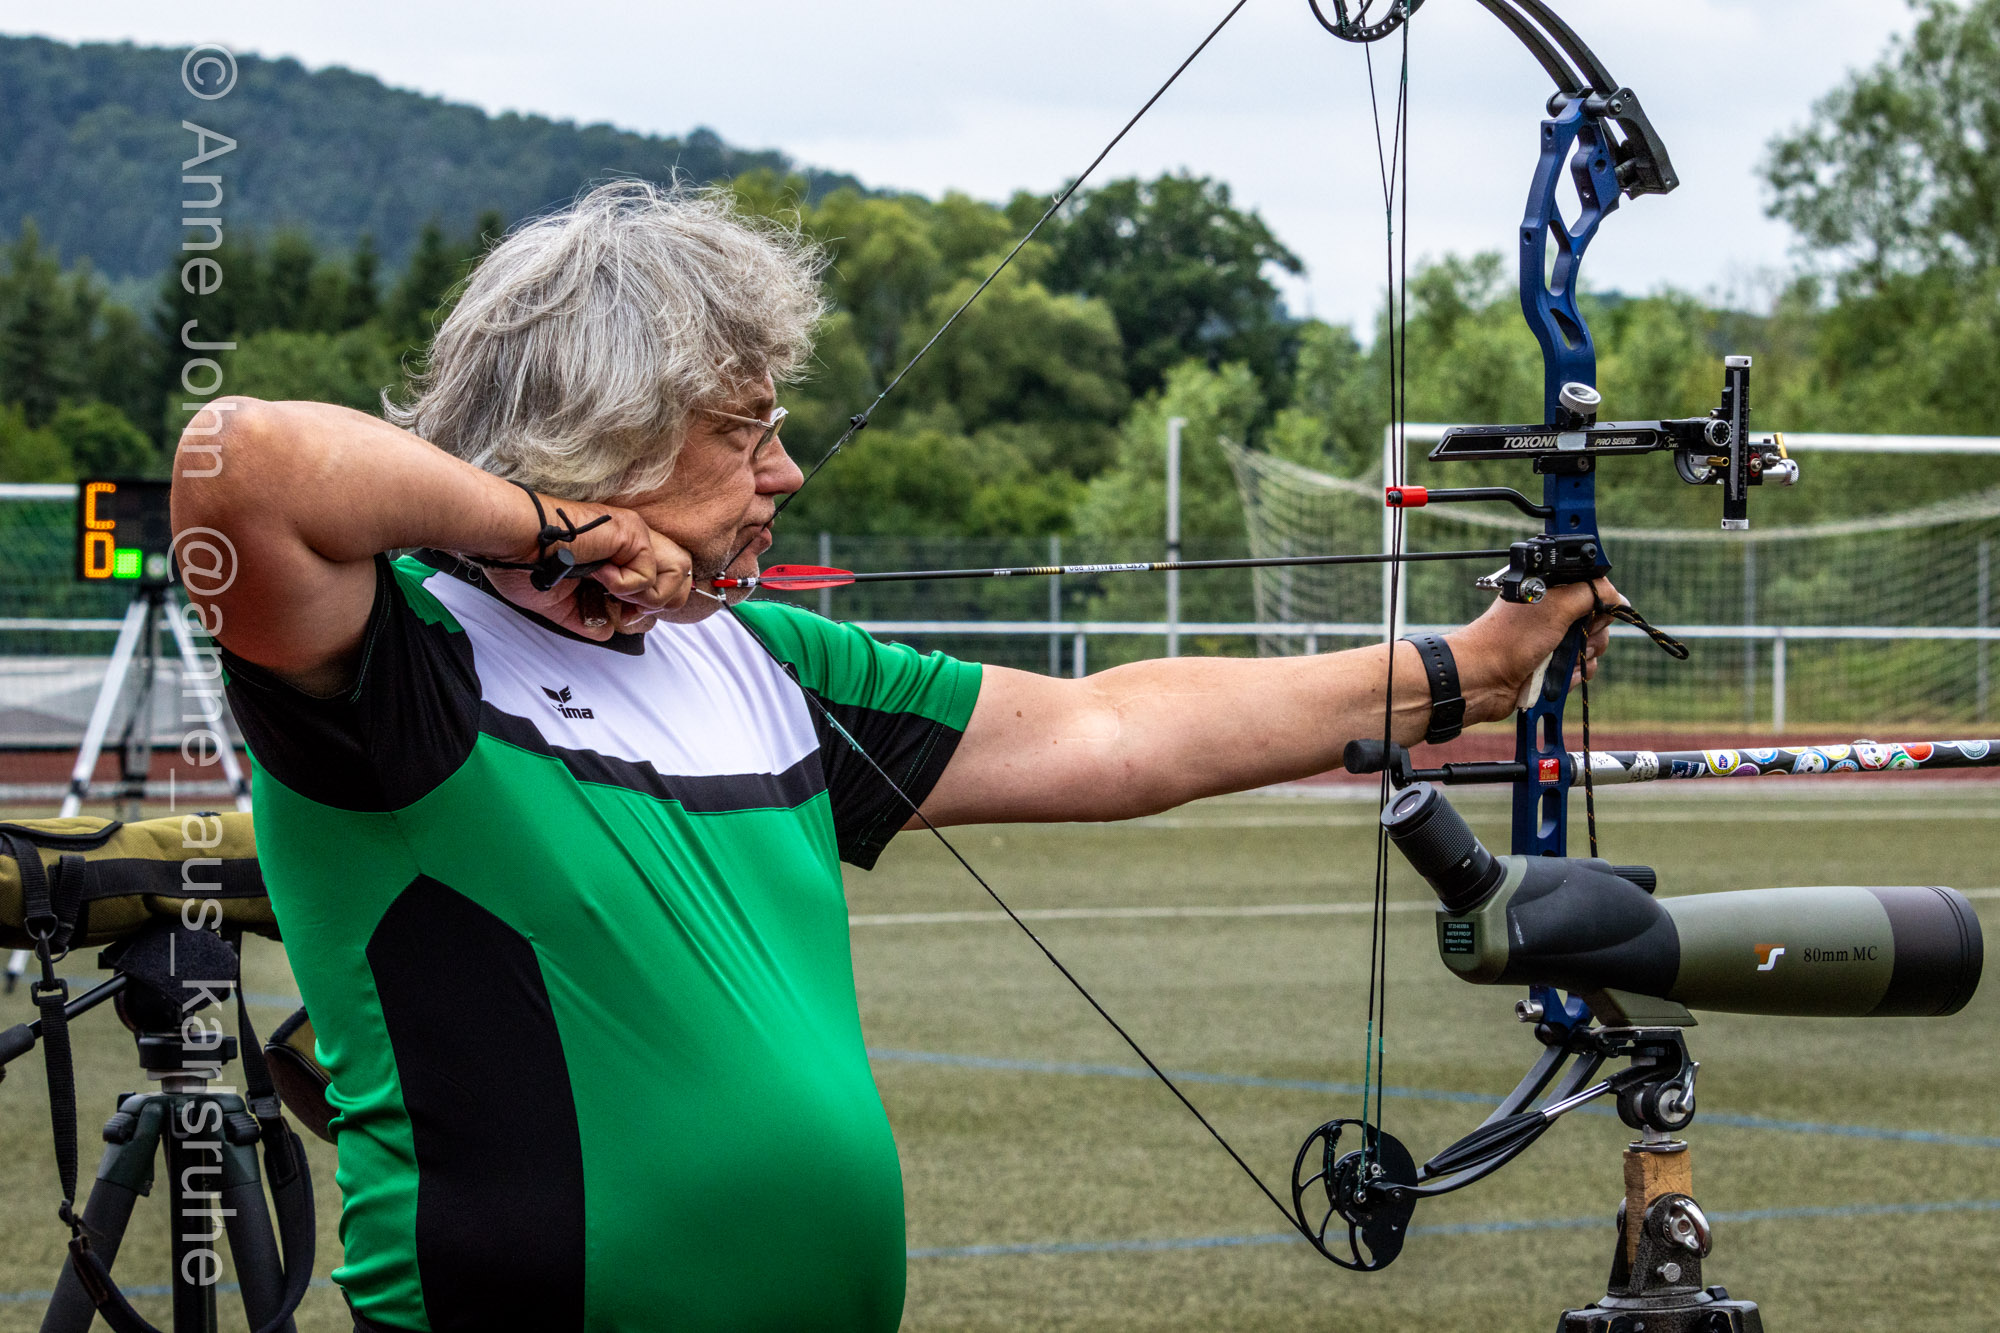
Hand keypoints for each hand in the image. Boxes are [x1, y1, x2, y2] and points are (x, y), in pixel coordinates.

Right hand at [483, 494, 691, 639]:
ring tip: (613, 595)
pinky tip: (597, 576)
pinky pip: (647, 574)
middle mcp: (632, 543)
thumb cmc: (526, 564)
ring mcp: (634, 535)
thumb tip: (607, 631)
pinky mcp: (631, 533)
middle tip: (626, 611)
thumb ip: (591, 618)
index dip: (649, 608)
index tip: (619, 615)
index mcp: (619, 556)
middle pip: (683, 577)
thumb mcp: (563, 603)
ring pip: (678, 574)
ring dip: (647, 598)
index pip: (663, 585)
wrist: (512, 544)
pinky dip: (624, 587)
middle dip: (660, 605)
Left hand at [1446, 579, 1620, 726]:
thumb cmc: (1510, 639)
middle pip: (1597, 622)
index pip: (1592, 591)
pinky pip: (1579, 670)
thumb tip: (1618, 597)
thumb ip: (1591, 593)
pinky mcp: (1550, 667)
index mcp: (1550, 592)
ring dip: (1582, 657)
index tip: (1592, 614)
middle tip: (1573, 638)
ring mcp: (1551, 642)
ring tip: (1560, 660)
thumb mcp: (1556, 606)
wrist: (1483, 679)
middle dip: (1592, 634)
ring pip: (1591, 648)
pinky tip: (1556, 676)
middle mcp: (1551, 614)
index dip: (1599, 603)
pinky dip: (1572, 675)